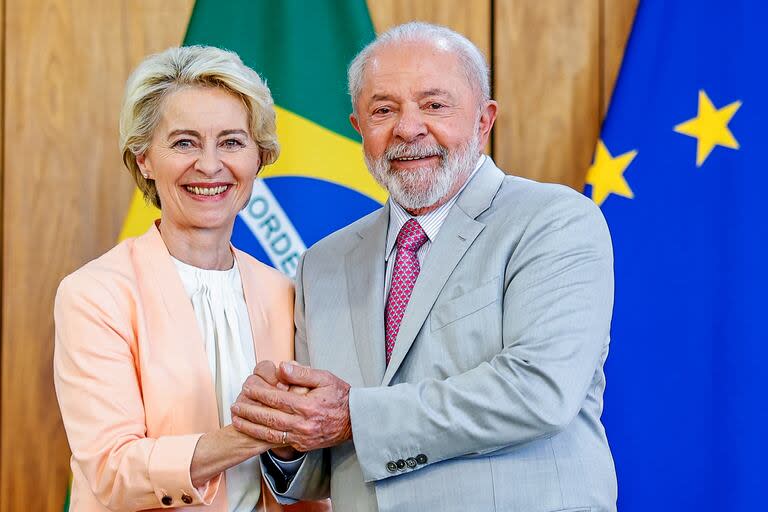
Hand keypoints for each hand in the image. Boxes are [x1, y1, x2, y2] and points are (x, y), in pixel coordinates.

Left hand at [231, 362, 351, 451]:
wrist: (355, 421)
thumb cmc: (340, 397)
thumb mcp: (325, 378)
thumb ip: (302, 373)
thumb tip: (281, 368)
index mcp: (308, 406)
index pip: (276, 399)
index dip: (259, 394)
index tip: (247, 388)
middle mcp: (304, 424)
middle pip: (269, 418)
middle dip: (249, 411)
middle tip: (235, 405)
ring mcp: (302, 437)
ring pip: (270, 434)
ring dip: (251, 427)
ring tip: (237, 419)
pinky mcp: (302, 445)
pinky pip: (279, 442)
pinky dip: (263, 437)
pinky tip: (253, 430)